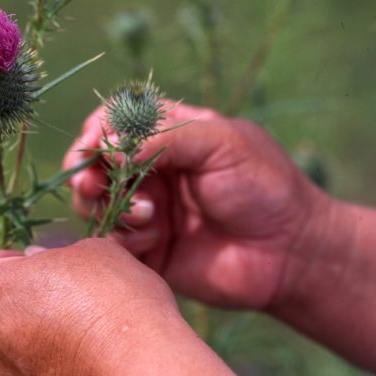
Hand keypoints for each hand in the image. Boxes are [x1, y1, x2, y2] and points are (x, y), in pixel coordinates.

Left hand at [0, 238, 252, 375]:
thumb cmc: (117, 302)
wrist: (141, 369)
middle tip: (40, 299)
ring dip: (12, 339)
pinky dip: (28, 371)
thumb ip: (51, 255)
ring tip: (60, 334)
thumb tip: (36, 262)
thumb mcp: (90, 254)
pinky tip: (66, 363)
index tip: (24, 267)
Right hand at [63, 102, 326, 309]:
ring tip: (145, 214)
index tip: (93, 147)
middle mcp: (151, 171)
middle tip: (91, 185)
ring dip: (106, 205)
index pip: (114, 123)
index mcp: (169, 137)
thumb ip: (166, 138)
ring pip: (96, 203)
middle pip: (95, 164)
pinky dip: (124, 238)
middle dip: (86, 171)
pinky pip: (113, 241)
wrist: (288, 252)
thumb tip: (112, 146)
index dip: (96, 132)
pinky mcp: (147, 249)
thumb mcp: (220, 143)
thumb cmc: (263, 187)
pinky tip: (155, 240)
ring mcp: (147, 209)